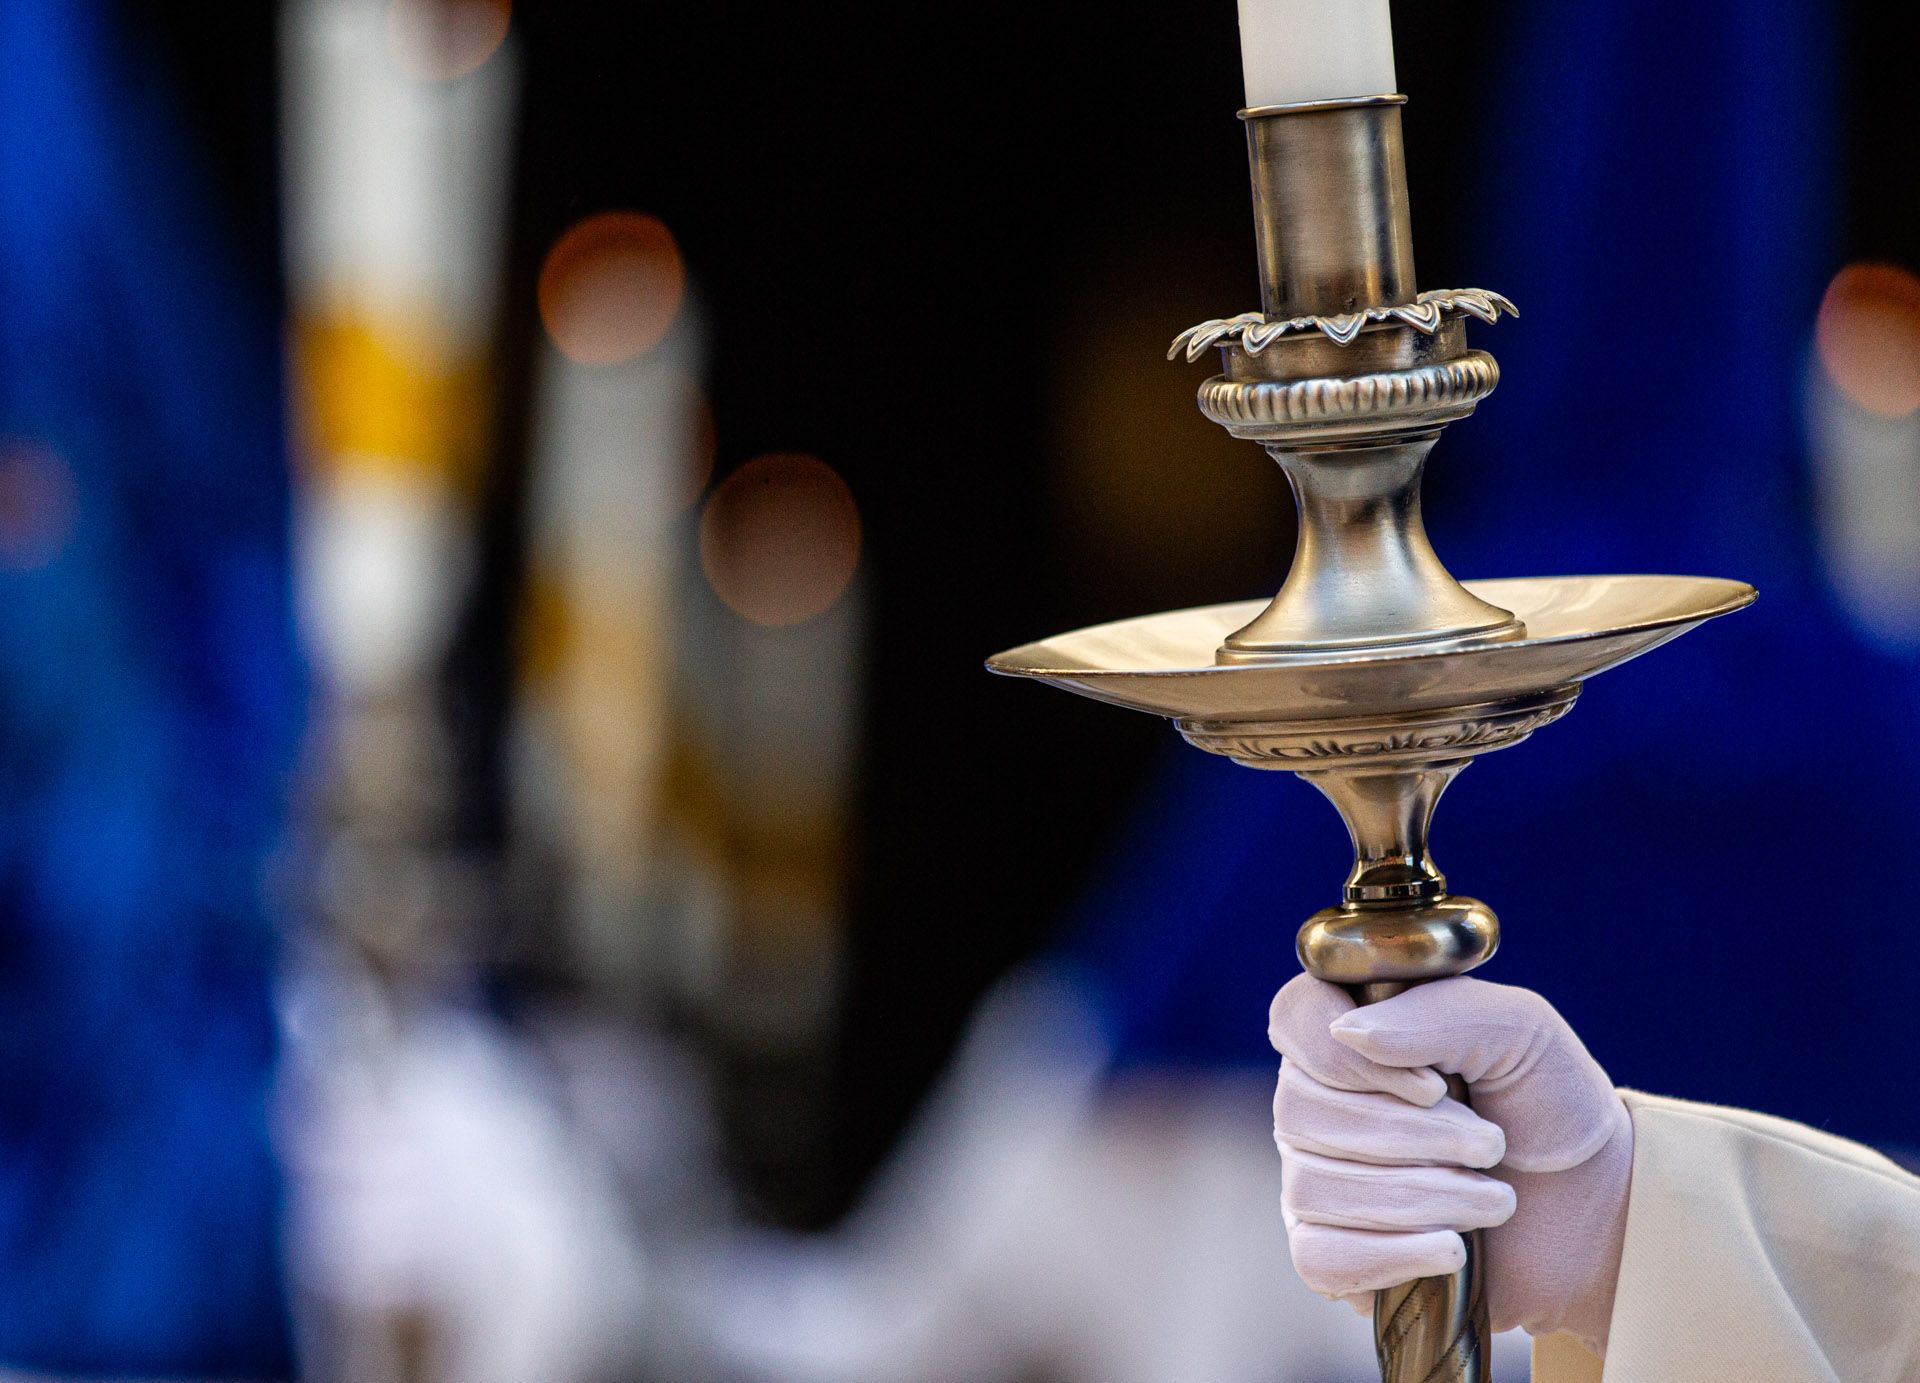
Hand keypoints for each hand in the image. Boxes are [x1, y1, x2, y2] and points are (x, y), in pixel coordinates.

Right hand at [1268, 974, 1632, 1350]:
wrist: (1599, 1210)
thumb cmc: (1551, 1106)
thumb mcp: (1520, 1031)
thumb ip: (1439, 1014)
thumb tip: (1350, 1032)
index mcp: (1356, 1033)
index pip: (1295, 1017)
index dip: (1345, 1055)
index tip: (1431, 1086)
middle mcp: (1320, 1101)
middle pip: (1301, 1109)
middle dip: (1411, 1135)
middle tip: (1491, 1147)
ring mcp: (1318, 1179)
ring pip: (1312, 1187)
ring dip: (1419, 1197)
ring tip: (1495, 1201)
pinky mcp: (1334, 1255)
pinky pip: (1318, 1258)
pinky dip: (1391, 1255)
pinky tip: (1452, 1250)